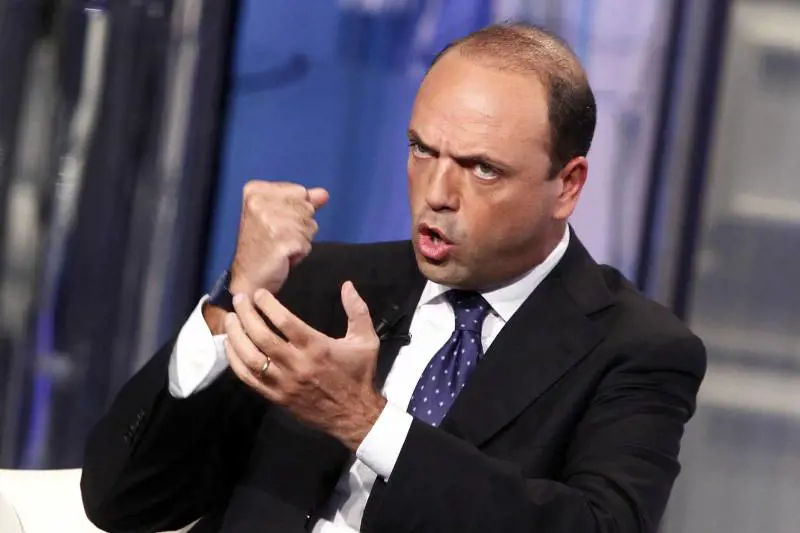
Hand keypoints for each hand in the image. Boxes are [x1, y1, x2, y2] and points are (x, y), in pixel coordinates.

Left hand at [224, 281, 385, 450]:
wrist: (354, 415)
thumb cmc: (358, 374)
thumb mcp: (366, 340)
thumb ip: (357, 310)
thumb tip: (347, 285)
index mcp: (317, 347)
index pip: (284, 321)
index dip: (268, 305)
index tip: (259, 293)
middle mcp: (297, 364)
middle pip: (262, 336)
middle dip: (246, 315)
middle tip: (239, 299)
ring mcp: (284, 382)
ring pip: (251, 357)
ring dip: (236, 336)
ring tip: (230, 319)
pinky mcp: (276, 396)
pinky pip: (249, 378)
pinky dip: (235, 361)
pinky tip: (230, 345)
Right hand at [230, 181, 328, 296]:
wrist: (249, 276)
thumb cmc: (262, 246)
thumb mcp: (279, 216)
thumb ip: (302, 202)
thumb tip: (324, 194)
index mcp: (256, 191)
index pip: (300, 191)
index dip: (296, 210)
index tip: (276, 223)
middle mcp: (260, 202)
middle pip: (306, 208)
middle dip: (300, 226)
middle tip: (278, 237)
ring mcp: (270, 221)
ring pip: (310, 225)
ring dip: (301, 240)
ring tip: (280, 246)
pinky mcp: (281, 239)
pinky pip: (307, 243)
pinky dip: (300, 252)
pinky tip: (284, 256)